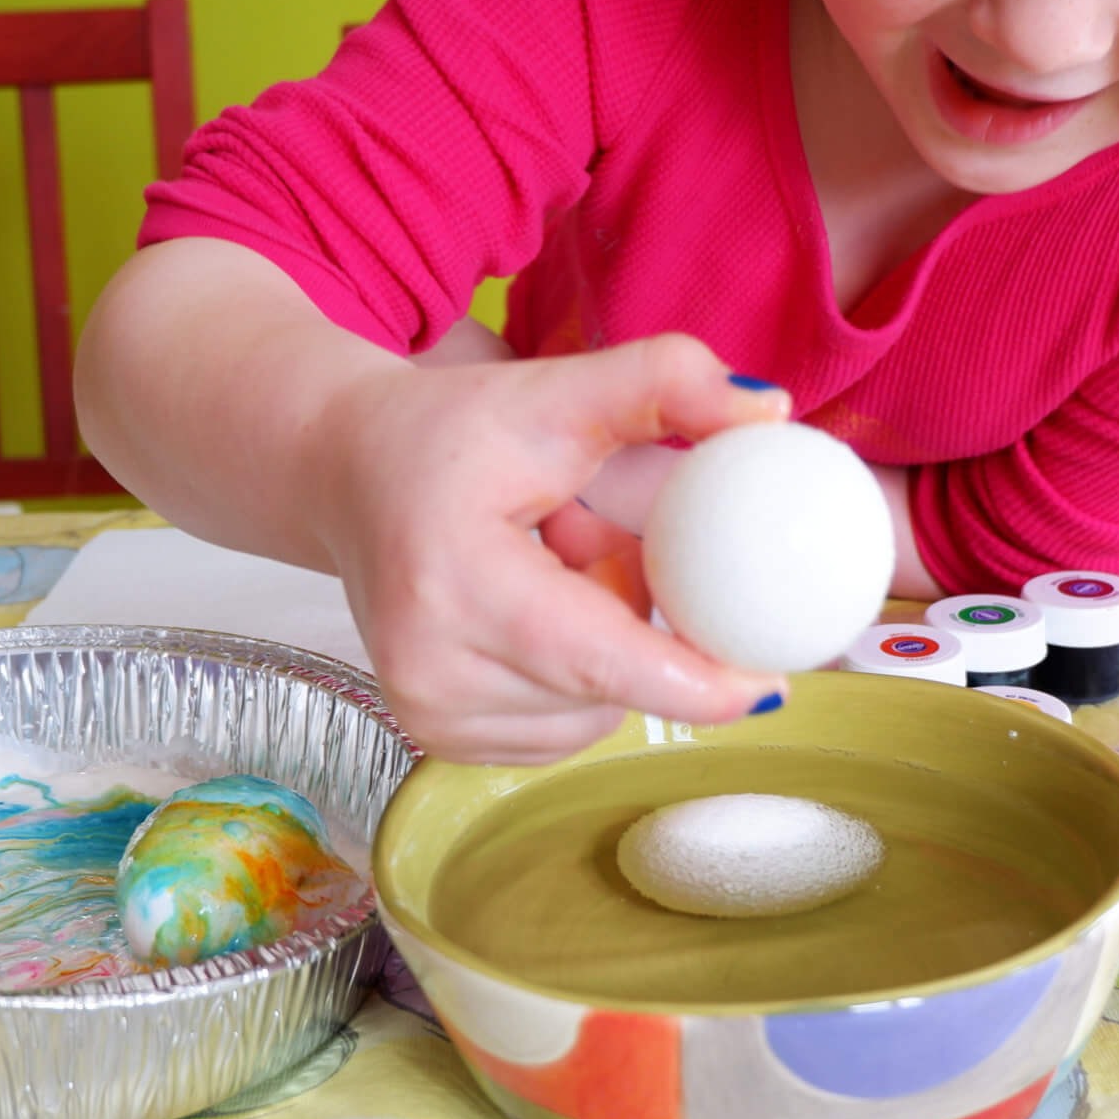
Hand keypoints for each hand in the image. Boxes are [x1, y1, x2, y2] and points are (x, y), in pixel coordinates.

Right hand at [318, 334, 790, 762]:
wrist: (346, 469)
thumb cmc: (451, 432)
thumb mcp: (557, 390)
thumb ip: (664, 382)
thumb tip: (772, 413)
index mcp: (454, 577)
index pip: (593, 655)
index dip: (690, 680)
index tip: (769, 681)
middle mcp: (428, 662)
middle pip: (608, 685)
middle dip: (649, 631)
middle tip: (612, 542)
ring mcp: (425, 710)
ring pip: (593, 714)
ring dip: (610, 655)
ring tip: (560, 571)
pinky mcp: (432, 736)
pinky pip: (562, 730)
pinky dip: (576, 680)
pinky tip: (540, 613)